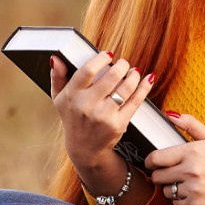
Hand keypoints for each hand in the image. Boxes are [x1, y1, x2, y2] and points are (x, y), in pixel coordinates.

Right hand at [50, 51, 156, 176]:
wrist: (84, 148)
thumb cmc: (72, 118)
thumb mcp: (59, 99)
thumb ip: (57, 77)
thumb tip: (57, 58)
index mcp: (73, 95)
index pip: (88, 70)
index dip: (101, 59)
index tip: (108, 55)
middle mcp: (88, 105)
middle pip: (112, 76)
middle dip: (122, 65)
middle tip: (124, 63)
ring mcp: (104, 116)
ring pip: (126, 88)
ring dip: (133, 76)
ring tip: (134, 72)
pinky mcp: (118, 124)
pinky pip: (135, 102)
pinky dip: (144, 88)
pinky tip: (148, 79)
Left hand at [145, 112, 204, 204]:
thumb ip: (190, 125)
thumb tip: (170, 114)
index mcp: (192, 152)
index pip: (156, 158)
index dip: (150, 161)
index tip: (152, 162)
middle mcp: (191, 171)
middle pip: (157, 176)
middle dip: (161, 174)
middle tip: (171, 173)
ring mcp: (193, 189)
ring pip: (165, 191)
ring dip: (171, 187)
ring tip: (185, 182)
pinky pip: (175, 203)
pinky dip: (181, 199)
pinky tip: (193, 192)